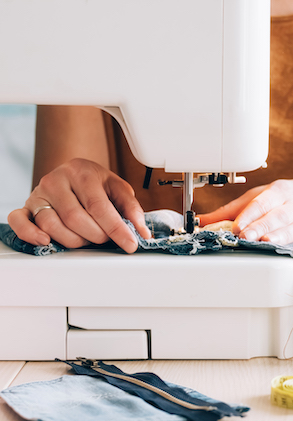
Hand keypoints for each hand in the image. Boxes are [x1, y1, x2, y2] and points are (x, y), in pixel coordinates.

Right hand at [7, 158, 150, 252]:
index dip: (116, 228)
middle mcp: (56, 180)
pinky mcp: (26, 207)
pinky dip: (30, 234)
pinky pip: (19, 222)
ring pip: (51, 225)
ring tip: (86, 238)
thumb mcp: (118, 190)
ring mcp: (38, 194)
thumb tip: (142, 232)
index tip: (130, 244)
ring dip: (73, 240)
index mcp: (82, 172)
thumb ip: (131, 209)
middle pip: (75, 218)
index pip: (99, 206)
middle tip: (105, 238)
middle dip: (96, 235)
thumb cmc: (97, 185)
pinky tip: (45, 241)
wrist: (73, 175)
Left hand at [198, 180, 292, 258]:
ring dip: (280, 236)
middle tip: (245, 236)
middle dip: (260, 226)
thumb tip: (202, 220)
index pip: (261, 202)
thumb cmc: (292, 200)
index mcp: (279, 192)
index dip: (248, 215)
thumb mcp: (265, 195)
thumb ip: (234, 209)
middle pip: (276, 216)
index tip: (234, 226)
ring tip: (267, 243)